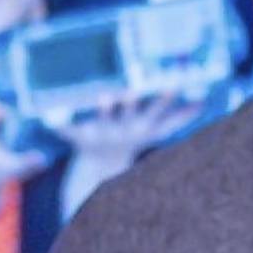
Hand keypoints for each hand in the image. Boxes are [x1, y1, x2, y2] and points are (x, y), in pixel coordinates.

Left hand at [53, 90, 199, 173]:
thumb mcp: (155, 131)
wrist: (101, 167)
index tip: (172, 85)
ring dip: (105, 107)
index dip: (164, 100)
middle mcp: (122, 129)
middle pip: (130, 114)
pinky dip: (59, 124)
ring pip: (103, 118)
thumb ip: (179, 118)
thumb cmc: (130, 139)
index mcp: (140, 128)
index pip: (156, 112)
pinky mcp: (80, 135)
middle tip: (134, 90)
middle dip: (133, 104)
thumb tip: (203, 104)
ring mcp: (101, 132)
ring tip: (105, 94)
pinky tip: (48, 117)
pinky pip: (69, 128)